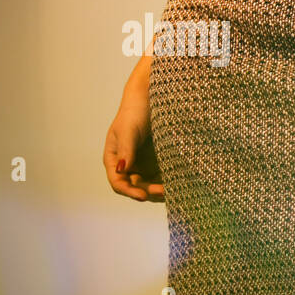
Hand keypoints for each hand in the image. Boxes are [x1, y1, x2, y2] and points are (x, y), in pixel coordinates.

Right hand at [104, 56, 163, 201]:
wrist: (153, 99)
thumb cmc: (135, 112)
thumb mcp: (129, 130)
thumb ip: (126, 150)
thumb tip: (121, 171)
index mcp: (114, 160)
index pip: (118, 183)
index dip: (129, 192)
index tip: (143, 196)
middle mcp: (128, 166)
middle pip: (136, 187)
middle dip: (148, 192)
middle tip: (164, 192)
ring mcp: (144, 166)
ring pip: (151, 186)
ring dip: (160, 190)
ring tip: (174, 189)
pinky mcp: (160, 163)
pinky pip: (163, 178)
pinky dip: (170, 182)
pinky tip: (179, 183)